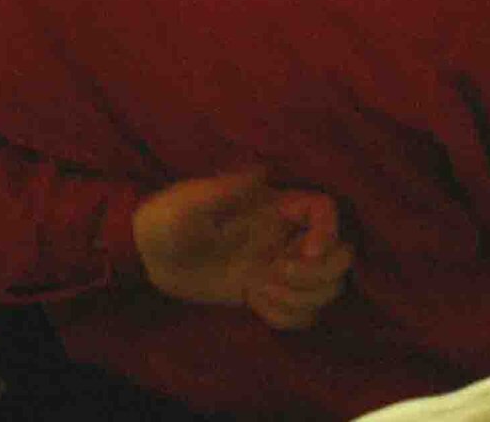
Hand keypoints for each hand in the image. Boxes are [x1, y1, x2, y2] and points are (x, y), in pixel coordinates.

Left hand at [133, 171, 351, 330]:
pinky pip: (303, 313)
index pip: (326, 209)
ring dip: (301, 298)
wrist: (149, 254)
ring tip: (260, 293)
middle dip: (317, 274)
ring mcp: (281, 266)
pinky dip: (287, 317)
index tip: (302, 253)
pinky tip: (256, 306)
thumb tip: (261, 172)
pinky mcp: (269, 294)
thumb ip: (225, 190)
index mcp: (276, 206)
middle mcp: (287, 236)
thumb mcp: (191, 203)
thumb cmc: (168, 217)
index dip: (328, 232)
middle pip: (341, 255)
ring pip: (327, 288)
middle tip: (274, 277)